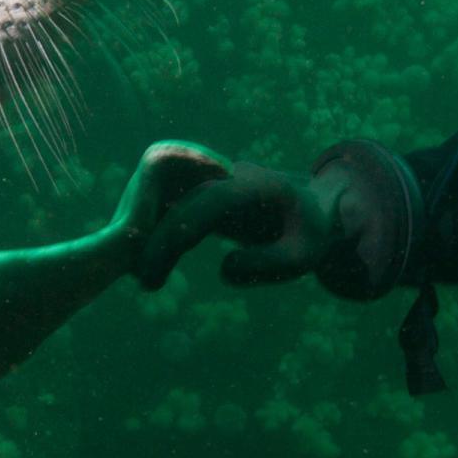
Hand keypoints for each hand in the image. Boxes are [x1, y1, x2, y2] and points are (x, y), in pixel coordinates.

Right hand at [132, 158, 356, 289]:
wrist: (313, 206)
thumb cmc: (311, 232)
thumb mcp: (302, 255)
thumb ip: (267, 264)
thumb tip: (225, 270)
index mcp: (255, 186)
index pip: (211, 200)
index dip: (186, 226)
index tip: (165, 257)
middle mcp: (228, 177)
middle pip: (183, 200)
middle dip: (160, 238)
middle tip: (145, 280)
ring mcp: (214, 183)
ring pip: (172, 202)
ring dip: (153, 234)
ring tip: (143, 276)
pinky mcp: (207, 196)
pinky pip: (176, 210)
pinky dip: (161, 235)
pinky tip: (152, 265)